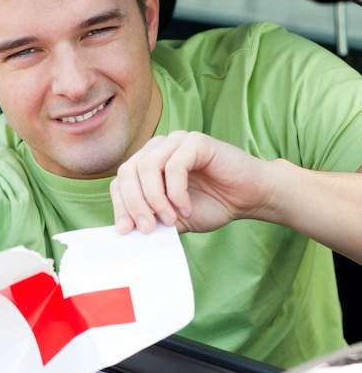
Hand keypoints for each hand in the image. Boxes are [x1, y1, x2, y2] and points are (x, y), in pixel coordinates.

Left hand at [110, 131, 272, 234]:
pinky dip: (176, 192)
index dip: (120, 205)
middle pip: (129, 171)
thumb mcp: (174, 219)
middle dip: (135, 204)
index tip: (126, 230)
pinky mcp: (195, 141)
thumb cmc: (213, 204)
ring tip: (170, 219)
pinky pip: (175, 166)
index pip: (120, 180)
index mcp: (148, 163)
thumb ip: (152, 219)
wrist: (251, 197)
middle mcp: (158, 148)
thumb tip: (126, 231)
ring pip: (147, 166)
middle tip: (148, 228)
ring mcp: (176, 141)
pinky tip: (185, 208)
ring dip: (155, 198)